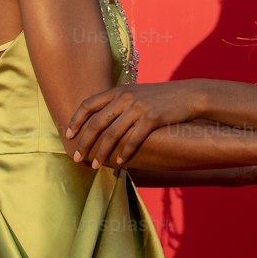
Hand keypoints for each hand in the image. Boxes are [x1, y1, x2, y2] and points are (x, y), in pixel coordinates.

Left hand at [66, 81, 201, 167]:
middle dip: (84, 142)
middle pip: (96, 122)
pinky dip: (125, 153)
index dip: (75, 120)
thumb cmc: (161, 98)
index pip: (88, 104)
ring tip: (95, 166)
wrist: (188, 95)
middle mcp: (125, 97)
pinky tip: (120, 164)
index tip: (68, 135)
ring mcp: (138, 107)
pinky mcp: (152, 118)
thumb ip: (118, 103)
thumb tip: (99, 119)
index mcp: (118, 91)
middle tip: (76, 158)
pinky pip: (133, 139)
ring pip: (112, 134)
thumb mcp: (136, 94)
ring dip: (101, 153)